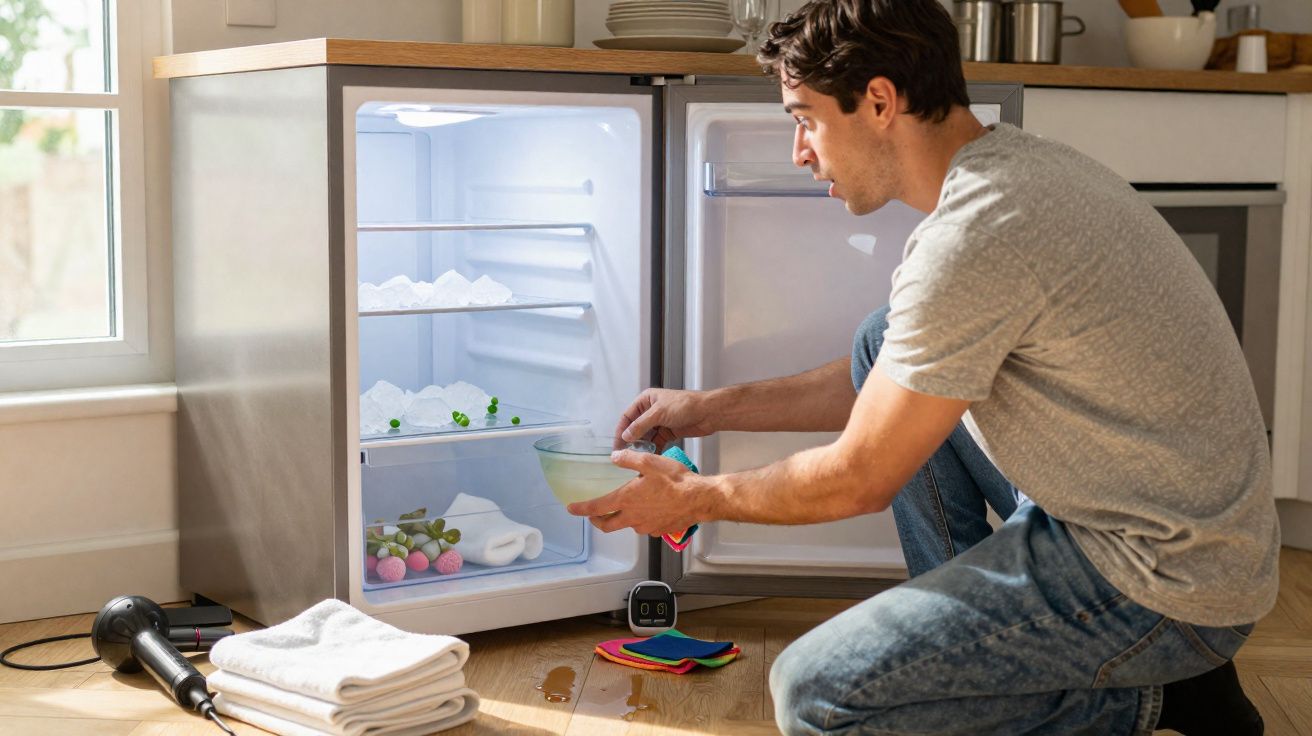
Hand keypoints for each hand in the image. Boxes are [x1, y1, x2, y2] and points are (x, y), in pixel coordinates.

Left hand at [566, 450, 713, 535]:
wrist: (700, 499)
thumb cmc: (676, 481)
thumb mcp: (650, 462)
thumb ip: (628, 459)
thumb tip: (614, 457)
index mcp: (626, 500)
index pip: (596, 508)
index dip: (581, 509)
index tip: (571, 508)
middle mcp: (633, 517)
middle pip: (607, 525)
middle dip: (597, 521)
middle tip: (593, 515)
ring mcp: (646, 527)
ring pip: (627, 525)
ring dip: (623, 518)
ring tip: (629, 505)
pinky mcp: (659, 531)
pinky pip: (645, 527)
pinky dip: (642, 519)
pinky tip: (650, 509)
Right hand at [614, 388, 715, 449]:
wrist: (708, 413)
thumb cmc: (684, 406)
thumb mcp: (658, 413)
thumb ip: (640, 425)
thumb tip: (625, 436)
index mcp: (646, 400)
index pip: (627, 416)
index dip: (621, 431)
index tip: (617, 446)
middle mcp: (650, 410)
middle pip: (635, 427)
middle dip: (630, 441)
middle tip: (625, 455)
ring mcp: (660, 422)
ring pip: (645, 437)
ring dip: (642, 447)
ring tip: (636, 458)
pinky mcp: (668, 432)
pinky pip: (656, 443)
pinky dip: (653, 450)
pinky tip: (649, 458)